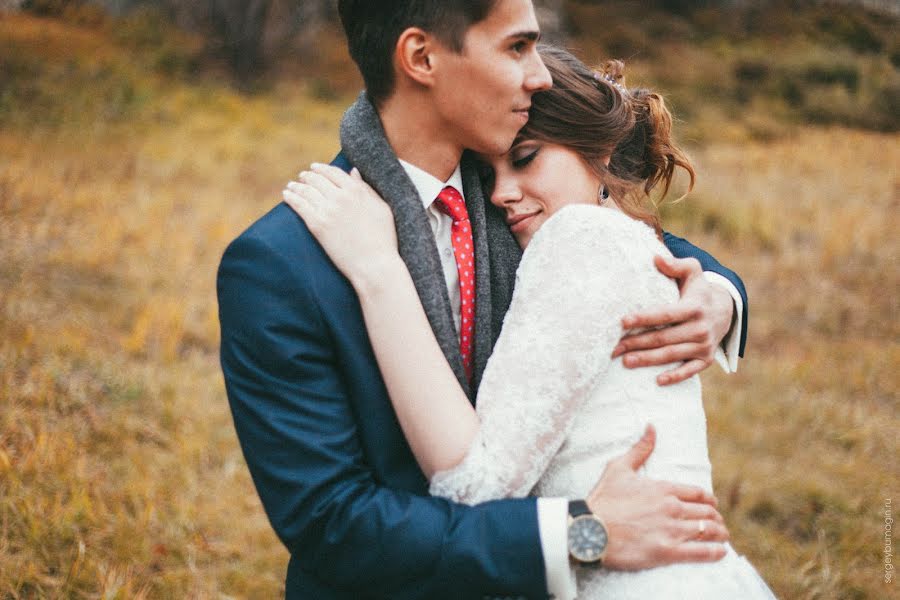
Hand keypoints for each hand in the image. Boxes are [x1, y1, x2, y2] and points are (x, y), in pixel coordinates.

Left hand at [283, 163, 398, 285]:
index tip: (315, 168)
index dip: (322, 169)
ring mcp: (328, 210)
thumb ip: (367, 189)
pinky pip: (300, 206)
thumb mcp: (382, 208)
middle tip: (302, 177)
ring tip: (292, 186)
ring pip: (307, 191)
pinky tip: (286, 195)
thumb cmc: (384, 240)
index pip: (334, 173)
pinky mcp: (317, 225)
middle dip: (308, 176)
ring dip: (297, 186)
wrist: (374, 265)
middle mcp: (341, 197)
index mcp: (357, 191)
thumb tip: (353, 172)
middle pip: (318, 180)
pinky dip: (291, 198)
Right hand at [586, 425, 728, 569]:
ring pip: (709, 530)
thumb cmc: (602, 499)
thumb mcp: (618, 468)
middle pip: (707, 512)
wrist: (589, 530)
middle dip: (716, 518)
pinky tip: (721, 552)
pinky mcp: (668, 552)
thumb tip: (652, 427)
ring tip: (722, 537)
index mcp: (663, 488)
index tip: (711, 505)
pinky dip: (716, 552)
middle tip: (718, 524)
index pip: (699, 494)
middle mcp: (672, 508)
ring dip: (720, 533)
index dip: (709, 500)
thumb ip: (640, 449)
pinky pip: (702, 552)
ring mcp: (671, 530)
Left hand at [612, 255, 734, 384]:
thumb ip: (676, 265)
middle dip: (637, 343)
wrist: (724, 310)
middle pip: (664, 338)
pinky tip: (657, 381)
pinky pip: (690, 371)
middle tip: (614, 348)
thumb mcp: (693, 271)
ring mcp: (704, 345)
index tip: (622, 322)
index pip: (666, 314)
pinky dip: (675, 376)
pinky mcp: (705, 359)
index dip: (644, 318)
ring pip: (672, 355)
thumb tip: (656, 258)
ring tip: (625, 361)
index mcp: (694, 307)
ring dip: (648, 360)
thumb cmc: (698, 289)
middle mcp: (700, 328)